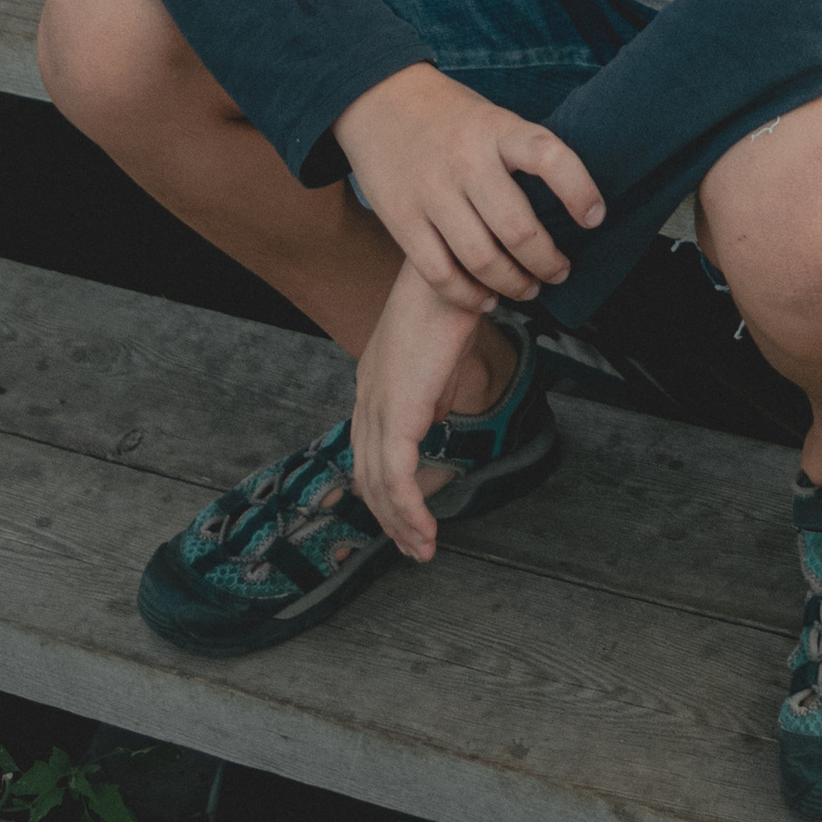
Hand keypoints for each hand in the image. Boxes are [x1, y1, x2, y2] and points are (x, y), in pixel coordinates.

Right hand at [334, 64, 603, 312]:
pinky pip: (440, 272)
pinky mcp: (401, 218)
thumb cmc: (453, 116)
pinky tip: (487, 299)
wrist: (380, 101)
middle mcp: (465, 160)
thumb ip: (522, 153)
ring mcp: (430, 191)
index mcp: (497, 128)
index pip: (548, 157)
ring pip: (481, 259)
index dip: (578, 190)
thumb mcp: (493, 117)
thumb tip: (571, 201)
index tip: (596, 217)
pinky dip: (468, 295)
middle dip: (547, 261)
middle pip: (517, 228)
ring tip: (529, 290)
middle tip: (561, 272)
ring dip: (513, 285)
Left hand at [350, 266, 487, 561]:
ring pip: (378, 484)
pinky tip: (426, 531)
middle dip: (389, 517)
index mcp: (375, 384)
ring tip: (423, 549)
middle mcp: (367, 399)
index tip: (405, 515)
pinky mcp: (397, 414)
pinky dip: (409, 511)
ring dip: (400, 523)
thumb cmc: (454, 301)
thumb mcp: (442, 355)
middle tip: (413, 547)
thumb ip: (434, 390)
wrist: (451, 272)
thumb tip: (436, 420)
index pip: (370, 449)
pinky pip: (396, 477)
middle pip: (367, 474)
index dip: (384, 487)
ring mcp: (378, 407)